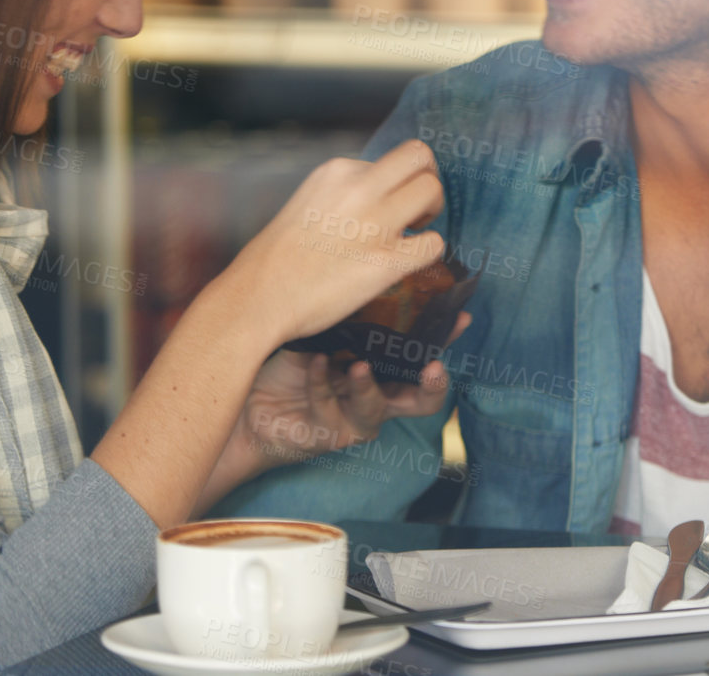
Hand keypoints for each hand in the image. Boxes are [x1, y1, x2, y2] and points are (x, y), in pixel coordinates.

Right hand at [216, 139, 446, 349]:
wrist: (258, 298)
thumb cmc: (276, 258)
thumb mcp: (307, 203)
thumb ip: (341, 194)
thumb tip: (373, 198)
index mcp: (336, 171)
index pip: (390, 159)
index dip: (397, 181)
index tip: (389, 202)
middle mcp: (359, 188)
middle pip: (420, 157)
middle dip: (428, 179)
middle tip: (418, 208)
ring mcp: (375, 224)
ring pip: (432, 192)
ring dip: (431, 212)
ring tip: (413, 233)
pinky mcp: (386, 262)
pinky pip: (433, 244)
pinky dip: (430, 252)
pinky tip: (409, 262)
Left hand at [237, 313, 472, 470]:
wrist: (249, 405)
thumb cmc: (288, 366)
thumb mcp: (322, 332)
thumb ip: (346, 316)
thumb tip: (364, 273)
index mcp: (382, 371)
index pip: (421, 355)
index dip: (445, 339)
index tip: (459, 317)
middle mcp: (376, 398)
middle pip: (420, 401)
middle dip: (431, 385)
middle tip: (431, 367)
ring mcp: (354, 420)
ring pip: (376, 410)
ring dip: (367, 386)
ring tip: (358, 366)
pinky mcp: (328, 435)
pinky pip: (330, 408)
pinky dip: (320, 383)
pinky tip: (313, 363)